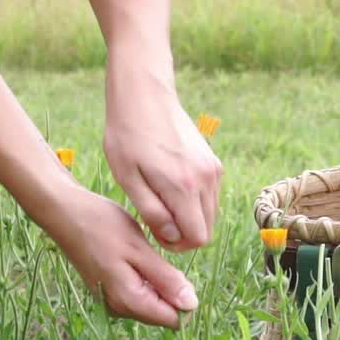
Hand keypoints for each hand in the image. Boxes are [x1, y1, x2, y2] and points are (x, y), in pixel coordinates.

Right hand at [47, 188, 198, 327]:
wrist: (64, 212)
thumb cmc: (100, 226)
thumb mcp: (138, 249)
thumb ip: (165, 279)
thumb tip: (192, 305)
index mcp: (129, 301)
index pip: (172, 319)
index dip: (184, 298)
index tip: (176, 270)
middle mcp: (120, 308)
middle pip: (162, 312)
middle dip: (171, 289)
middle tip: (157, 256)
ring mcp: (112, 300)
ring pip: (151, 301)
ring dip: (158, 281)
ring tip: (145, 253)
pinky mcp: (109, 290)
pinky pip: (139, 292)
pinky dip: (146, 277)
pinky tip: (137, 255)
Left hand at [103, 62, 221, 251]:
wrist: (144, 95)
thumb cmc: (127, 136)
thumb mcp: (128, 178)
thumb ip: (152, 212)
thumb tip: (173, 237)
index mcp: (183, 186)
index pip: (197, 238)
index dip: (177, 244)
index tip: (156, 231)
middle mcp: (206, 179)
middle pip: (207, 229)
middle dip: (184, 233)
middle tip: (156, 220)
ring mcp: (213, 169)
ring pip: (210, 214)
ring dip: (189, 217)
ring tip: (161, 202)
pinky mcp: (213, 162)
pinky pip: (210, 196)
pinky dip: (195, 201)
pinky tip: (170, 188)